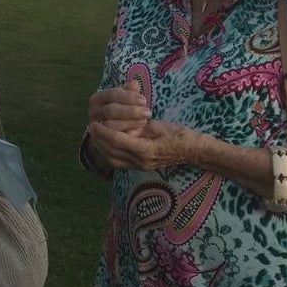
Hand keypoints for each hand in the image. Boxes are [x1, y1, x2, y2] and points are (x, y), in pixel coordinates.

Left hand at [87, 118, 203, 171]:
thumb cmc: (180, 135)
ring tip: (96, 134)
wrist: (195, 152)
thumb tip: (121, 119)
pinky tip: (106, 143)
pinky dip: (110, 153)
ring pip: (113, 160)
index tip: (94, 122)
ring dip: (102, 147)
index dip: (103, 132)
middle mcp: (141, 162)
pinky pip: (119, 163)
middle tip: (92, 126)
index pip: (117, 141)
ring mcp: (141, 166)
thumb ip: (139, 125)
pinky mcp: (141, 167)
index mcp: (146, 150)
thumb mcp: (159, 126)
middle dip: (99, 139)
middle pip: (111, 153)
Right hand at [88, 82, 149, 135]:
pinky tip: (139, 131)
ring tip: (145, 121)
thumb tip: (135, 84)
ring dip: (130, 123)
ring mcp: (96, 126)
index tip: (144, 100)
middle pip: (111, 110)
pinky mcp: (101, 139)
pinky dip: (127, 133)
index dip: (129, 97)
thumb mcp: (124, 100)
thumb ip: (129, 92)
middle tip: (147, 112)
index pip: (112, 95)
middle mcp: (93, 112)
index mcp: (97, 99)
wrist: (111, 130)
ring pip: (111, 125)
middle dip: (131, 111)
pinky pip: (114, 137)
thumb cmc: (121, 110)